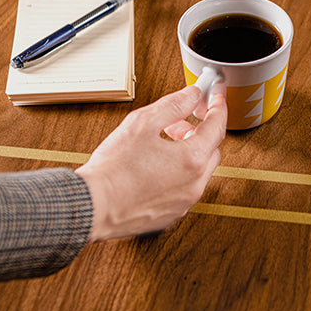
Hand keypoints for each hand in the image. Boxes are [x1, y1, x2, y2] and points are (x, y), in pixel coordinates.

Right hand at [77, 86, 226, 241]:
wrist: (92, 205)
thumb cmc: (113, 168)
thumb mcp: (143, 123)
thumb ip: (174, 105)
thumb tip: (192, 96)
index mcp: (192, 159)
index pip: (217, 127)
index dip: (218, 108)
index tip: (216, 99)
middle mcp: (194, 184)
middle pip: (211, 150)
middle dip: (199, 132)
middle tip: (178, 123)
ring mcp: (184, 202)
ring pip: (199, 171)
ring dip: (189, 154)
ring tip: (161, 145)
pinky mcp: (172, 214)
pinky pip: (185, 188)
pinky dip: (179, 174)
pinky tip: (155, 167)